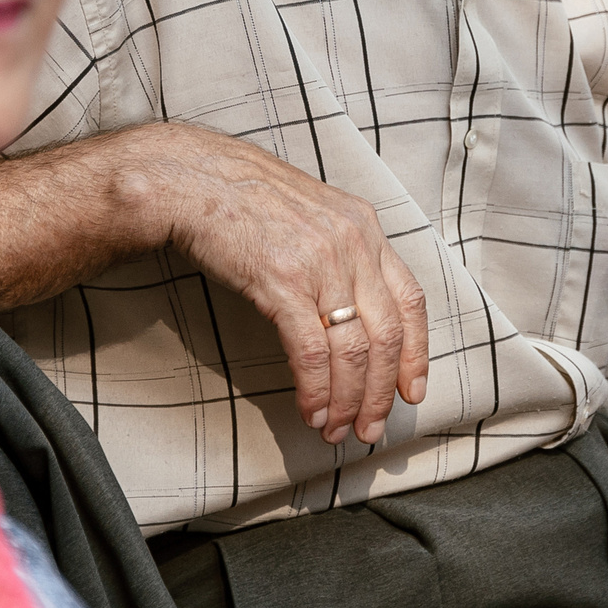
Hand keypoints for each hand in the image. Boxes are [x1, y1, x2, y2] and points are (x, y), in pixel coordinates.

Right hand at [139, 125, 428, 446]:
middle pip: (385, 336)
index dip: (416, 353)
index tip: (412, 390)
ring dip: (347, 401)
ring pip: (352, 351)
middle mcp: (352, 244)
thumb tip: (348, 304)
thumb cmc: (241, 197)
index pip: (410, 301)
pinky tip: (310, 409)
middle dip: (381, 393)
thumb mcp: (310, 211)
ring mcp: (320, 263)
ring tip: (336, 429)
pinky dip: (316, 389)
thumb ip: (338, 249)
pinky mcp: (282, 282)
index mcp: (364, 226)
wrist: (191, 179)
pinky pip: (312, 351)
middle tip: (370, 428)